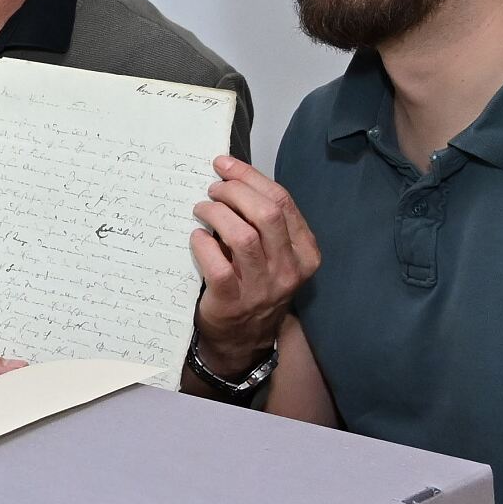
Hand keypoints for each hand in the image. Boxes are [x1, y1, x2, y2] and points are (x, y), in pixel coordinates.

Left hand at [190, 155, 320, 376]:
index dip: (250, 177)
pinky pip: (218, 265)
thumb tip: (232, 174)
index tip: (225, 165)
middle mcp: (289, 270)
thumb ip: (264, 219)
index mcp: (304, 252)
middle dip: (235, 191)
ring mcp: (263, 289)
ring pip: (243, 236)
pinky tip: (197, 237)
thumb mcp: (275, 253)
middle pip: (266, 214)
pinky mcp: (233, 302)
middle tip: (214, 188)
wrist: (242, 338)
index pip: (282, 201)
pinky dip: (203, 243)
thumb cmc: (256, 283)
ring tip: (202, 208)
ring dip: (217, 213)